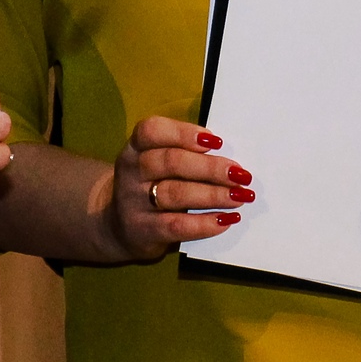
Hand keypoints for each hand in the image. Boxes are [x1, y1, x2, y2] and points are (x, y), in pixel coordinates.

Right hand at [100, 116, 250, 258]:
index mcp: (135, 148)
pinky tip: (226, 219)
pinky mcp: (143, 230)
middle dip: (211, 167)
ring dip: (213, 194)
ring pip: (175, 193)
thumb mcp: (157, 165)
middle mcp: (131, 172)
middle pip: (171, 162)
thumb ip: (186, 157)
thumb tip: (230, 163)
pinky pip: (177, 225)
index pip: (152, 131)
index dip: (184, 132)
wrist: (120, 226)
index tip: (216, 141)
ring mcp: (133, 202)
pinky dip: (205, 223)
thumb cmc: (151, 187)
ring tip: (239, 196)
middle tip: (240, 174)